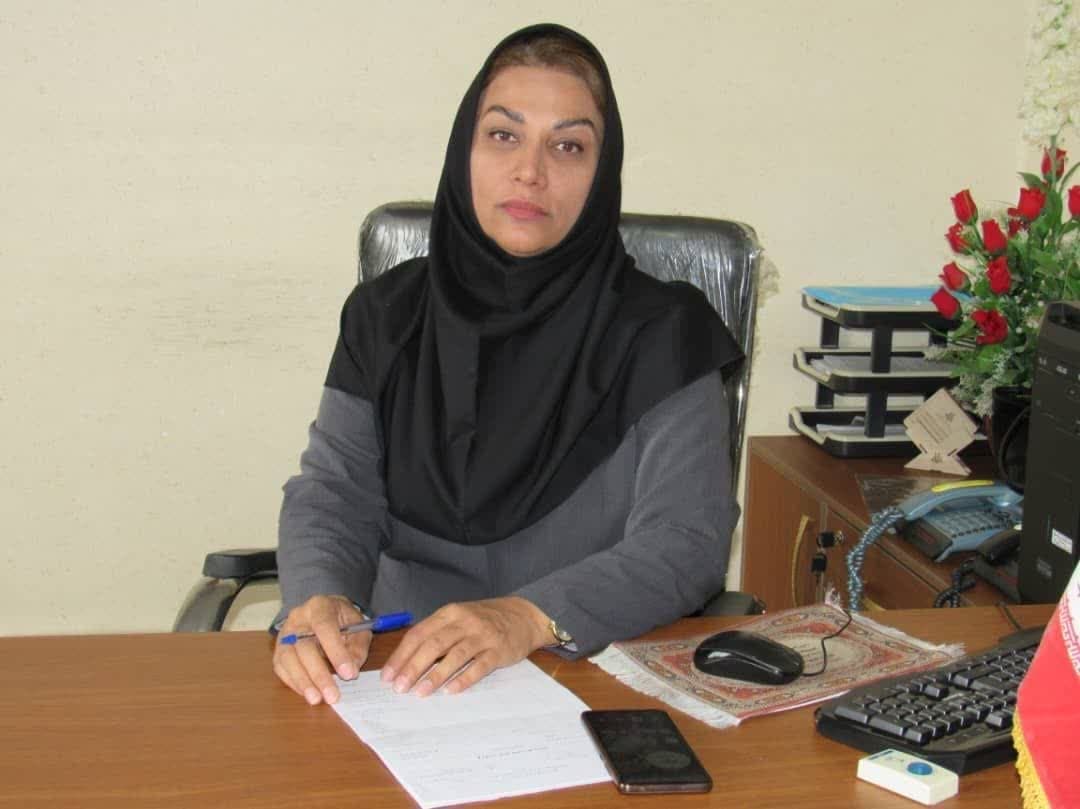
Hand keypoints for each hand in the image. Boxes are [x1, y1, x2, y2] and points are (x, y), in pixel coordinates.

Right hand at [272, 595, 370, 705]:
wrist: (323, 612)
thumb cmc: (342, 620)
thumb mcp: (358, 626)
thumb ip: (358, 646)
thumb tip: (352, 670)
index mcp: (319, 606)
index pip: (325, 627)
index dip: (336, 652)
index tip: (348, 674)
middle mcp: (297, 618)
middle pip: (304, 647)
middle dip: (319, 674)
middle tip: (332, 696)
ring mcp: (284, 634)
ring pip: (288, 659)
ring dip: (303, 682)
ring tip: (317, 699)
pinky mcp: (278, 649)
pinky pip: (281, 668)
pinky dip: (294, 683)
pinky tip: (307, 694)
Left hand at [381, 597, 550, 696]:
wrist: (523, 615)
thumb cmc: (484, 620)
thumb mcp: (458, 618)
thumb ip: (436, 634)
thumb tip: (406, 661)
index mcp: (449, 613)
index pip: (419, 634)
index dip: (401, 655)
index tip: (388, 676)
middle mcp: (464, 622)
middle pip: (434, 645)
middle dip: (413, 667)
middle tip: (399, 688)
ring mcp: (483, 635)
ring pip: (455, 655)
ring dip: (435, 675)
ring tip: (420, 692)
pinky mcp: (499, 650)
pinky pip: (479, 666)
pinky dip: (464, 679)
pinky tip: (451, 691)